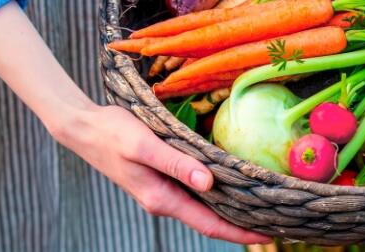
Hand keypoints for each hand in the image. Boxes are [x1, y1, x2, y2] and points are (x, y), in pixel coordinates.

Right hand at [0, 3, 270, 244]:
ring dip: (234, 208)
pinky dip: (219, 191)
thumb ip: (176, 163)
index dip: (240, 233)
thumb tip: (208, 183)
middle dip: (244, 224)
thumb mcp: (145, 145)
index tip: (268, 236)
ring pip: (206, 205)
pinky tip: (236, 183)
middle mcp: (166, 199)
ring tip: (266, 205)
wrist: (85, 128)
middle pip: (212, 219)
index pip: (210, 224)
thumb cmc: (113, 134)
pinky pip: (198, 190)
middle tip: (280, 221)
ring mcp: (165, 190)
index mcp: (163, 198)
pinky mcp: (164, 176)